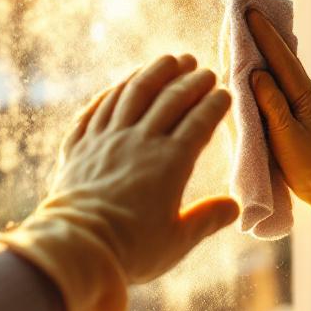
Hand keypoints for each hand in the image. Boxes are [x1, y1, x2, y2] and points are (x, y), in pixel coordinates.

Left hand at [47, 53, 238, 283]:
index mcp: (170, 162)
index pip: (198, 121)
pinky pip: (96, 108)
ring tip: (168, 60)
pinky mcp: (79, 146)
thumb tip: (235, 207)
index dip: (214, 104)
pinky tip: (121, 85)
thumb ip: (207, 219)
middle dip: (190, 80)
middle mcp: (139, 141)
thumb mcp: (178, 241)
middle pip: (169, 99)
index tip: (224, 93)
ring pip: (132, 93)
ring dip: (153, 73)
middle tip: (203, 69)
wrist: (75, 248)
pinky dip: (112, 91)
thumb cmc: (131, 250)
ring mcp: (106, 139)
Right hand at [244, 9, 310, 195]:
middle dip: (262, 30)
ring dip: (259, 40)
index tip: (250, 14)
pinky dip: (258, 57)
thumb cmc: (301, 161)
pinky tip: (246, 49)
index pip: (282, 58)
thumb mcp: (287, 136)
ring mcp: (293, 91)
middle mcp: (300, 86)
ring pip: (275, 60)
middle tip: (244, 7)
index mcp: (303, 94)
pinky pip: (270, 72)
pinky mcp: (284, 98)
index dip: (266, 35)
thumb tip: (256, 74)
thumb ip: (273, 105)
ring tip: (242, 21)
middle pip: (279, 52)